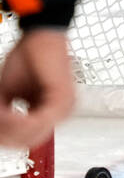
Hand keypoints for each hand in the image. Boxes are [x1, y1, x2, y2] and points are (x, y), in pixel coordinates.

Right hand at [0, 29, 74, 148]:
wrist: (42, 36)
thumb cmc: (28, 59)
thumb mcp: (7, 93)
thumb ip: (2, 115)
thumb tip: (0, 134)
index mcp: (51, 112)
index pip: (27, 138)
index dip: (5, 135)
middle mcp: (61, 113)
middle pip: (28, 141)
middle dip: (5, 132)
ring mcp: (64, 108)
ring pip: (31, 135)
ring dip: (9, 126)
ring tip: (0, 110)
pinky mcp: (63, 100)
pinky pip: (38, 122)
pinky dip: (18, 119)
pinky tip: (8, 111)